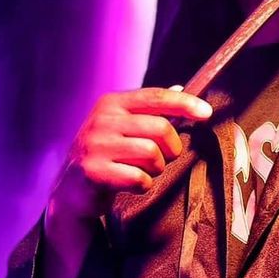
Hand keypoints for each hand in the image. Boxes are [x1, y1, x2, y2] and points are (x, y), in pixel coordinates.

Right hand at [47, 87, 211, 239]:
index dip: (185, 103)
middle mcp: (102, 120)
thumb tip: (179, 87)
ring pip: (152, 153)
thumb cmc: (105, 155)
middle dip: (171, 148)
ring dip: (156, 168)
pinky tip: (131, 183)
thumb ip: (148, 109)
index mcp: (112, 104)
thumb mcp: (121, 126)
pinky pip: (139, 178)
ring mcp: (96, 145)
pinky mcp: (94, 171)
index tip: (206, 113)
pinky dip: (143, 185)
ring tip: (144, 170)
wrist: (72, 189)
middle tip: (163, 157)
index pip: (156, 97)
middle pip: (160, 128)